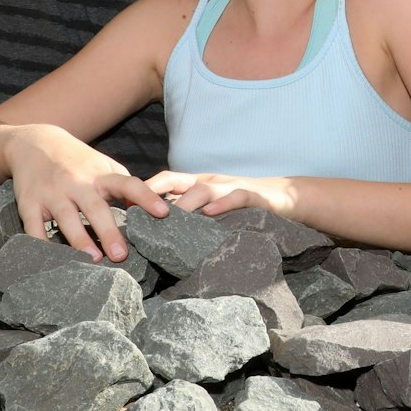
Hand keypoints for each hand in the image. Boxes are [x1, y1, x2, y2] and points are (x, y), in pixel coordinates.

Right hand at [4, 126, 169, 262]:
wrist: (34, 143)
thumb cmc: (77, 161)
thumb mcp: (103, 166)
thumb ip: (124, 186)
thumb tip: (151, 210)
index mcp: (100, 174)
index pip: (128, 184)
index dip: (146, 197)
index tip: (163, 213)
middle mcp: (77, 182)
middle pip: (95, 208)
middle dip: (108, 232)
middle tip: (121, 255)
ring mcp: (52, 193)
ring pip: (66, 219)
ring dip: (80, 240)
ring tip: (94, 260)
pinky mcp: (29, 203)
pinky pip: (34, 227)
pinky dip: (42, 244)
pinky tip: (53, 260)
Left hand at [145, 171, 292, 217]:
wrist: (286, 197)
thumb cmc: (245, 205)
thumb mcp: (215, 206)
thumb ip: (193, 213)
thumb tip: (161, 230)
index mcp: (199, 184)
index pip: (166, 180)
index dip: (145, 189)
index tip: (125, 204)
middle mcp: (211, 182)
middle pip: (178, 181)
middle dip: (155, 193)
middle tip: (137, 212)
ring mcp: (230, 187)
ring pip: (203, 189)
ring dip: (185, 202)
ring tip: (169, 216)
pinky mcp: (252, 197)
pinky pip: (235, 197)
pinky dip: (222, 204)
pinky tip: (211, 213)